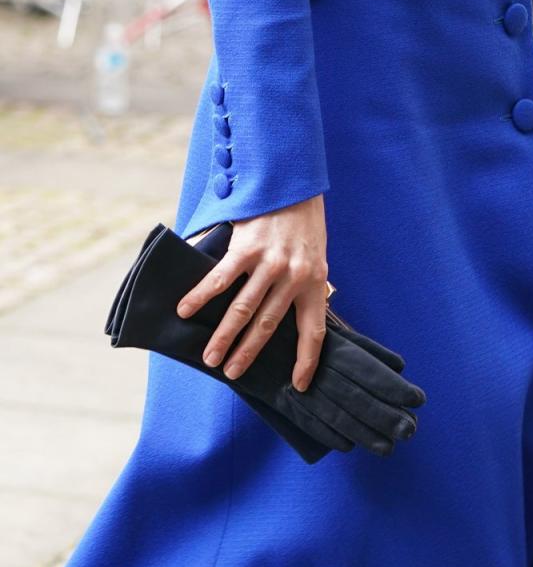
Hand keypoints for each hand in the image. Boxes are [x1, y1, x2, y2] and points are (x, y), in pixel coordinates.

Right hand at [177, 194, 328, 391]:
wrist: (292, 182)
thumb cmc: (303, 221)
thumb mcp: (314, 255)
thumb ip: (302, 284)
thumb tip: (287, 315)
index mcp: (314, 281)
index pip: (312, 331)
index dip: (306, 361)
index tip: (298, 385)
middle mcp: (292, 277)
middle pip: (267, 326)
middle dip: (247, 354)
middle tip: (231, 373)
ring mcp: (269, 263)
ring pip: (242, 310)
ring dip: (223, 336)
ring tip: (209, 356)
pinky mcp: (247, 248)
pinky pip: (220, 279)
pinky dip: (200, 296)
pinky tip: (185, 310)